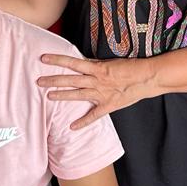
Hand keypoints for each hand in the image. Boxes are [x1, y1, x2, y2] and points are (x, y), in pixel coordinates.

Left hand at [38, 54, 154, 128]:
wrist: (148, 77)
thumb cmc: (132, 67)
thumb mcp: (112, 62)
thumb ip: (96, 65)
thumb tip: (82, 62)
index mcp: (97, 67)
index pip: (72, 62)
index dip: (57, 60)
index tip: (43, 58)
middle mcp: (96, 80)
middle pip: (70, 80)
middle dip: (53, 80)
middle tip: (38, 81)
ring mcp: (101, 93)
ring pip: (77, 94)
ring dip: (62, 95)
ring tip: (48, 96)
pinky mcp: (108, 105)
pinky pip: (93, 115)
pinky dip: (83, 122)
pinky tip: (72, 127)